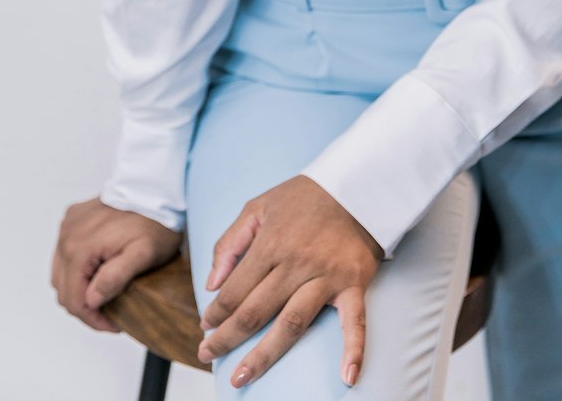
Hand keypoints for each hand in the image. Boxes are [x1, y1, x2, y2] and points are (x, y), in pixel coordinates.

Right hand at [50, 195, 182, 331]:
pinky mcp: (72, 218)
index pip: (74, 300)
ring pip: (61, 273)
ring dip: (79, 288)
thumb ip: (115, 277)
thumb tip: (91, 299)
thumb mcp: (144, 254)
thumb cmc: (154, 222)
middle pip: (64, 290)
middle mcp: (67, 236)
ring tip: (105, 293)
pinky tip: (98, 269)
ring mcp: (68, 225)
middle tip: (111, 312)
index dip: (92, 319)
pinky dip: (77, 267)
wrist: (156, 188)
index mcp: (80, 248)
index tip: (114, 324)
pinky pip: (65, 253)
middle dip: (86, 306)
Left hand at [196, 175, 382, 387]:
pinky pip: (355, 321)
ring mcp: (327, 275)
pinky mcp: (354, 282)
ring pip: (291, 324)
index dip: (215, 312)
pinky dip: (354, 349)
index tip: (205, 326)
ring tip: (241, 378)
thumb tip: (211, 284)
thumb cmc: (304, 197)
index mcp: (271, 243)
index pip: (234, 289)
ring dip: (264, 356)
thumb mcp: (259, 206)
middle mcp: (296, 262)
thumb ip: (230, 242)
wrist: (356, 183)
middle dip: (226, 338)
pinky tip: (347, 377)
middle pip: (255, 311)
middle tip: (208, 355)